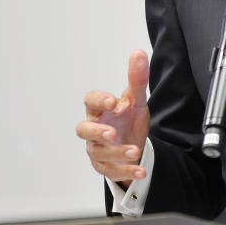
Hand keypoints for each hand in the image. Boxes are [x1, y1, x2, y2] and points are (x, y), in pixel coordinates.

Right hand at [76, 49, 150, 186]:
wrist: (134, 143)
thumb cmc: (128, 118)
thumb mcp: (136, 99)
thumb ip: (137, 79)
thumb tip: (138, 52)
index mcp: (100, 110)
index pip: (90, 102)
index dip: (98, 100)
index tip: (112, 101)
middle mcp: (95, 130)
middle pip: (84, 130)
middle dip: (97, 132)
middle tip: (113, 133)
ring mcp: (98, 149)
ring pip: (99, 152)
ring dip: (117, 153)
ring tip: (135, 150)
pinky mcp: (105, 166)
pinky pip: (112, 171)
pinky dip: (127, 172)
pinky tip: (141, 171)